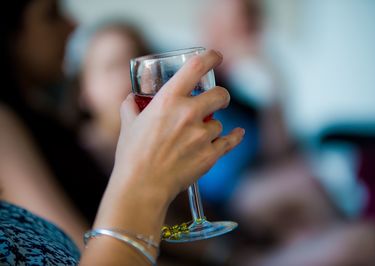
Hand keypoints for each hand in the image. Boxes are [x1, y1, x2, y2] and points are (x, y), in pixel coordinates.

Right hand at [113, 50, 244, 200]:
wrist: (142, 186)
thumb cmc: (132, 155)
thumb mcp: (128, 124)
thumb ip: (131, 106)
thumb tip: (132, 98)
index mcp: (168, 101)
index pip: (195, 67)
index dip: (210, 57)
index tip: (216, 56)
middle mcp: (188, 113)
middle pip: (220, 94)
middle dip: (220, 96)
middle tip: (216, 100)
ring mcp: (201, 135)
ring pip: (219, 123)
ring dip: (212, 126)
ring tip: (198, 136)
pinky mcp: (210, 155)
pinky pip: (230, 141)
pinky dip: (235, 137)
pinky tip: (238, 133)